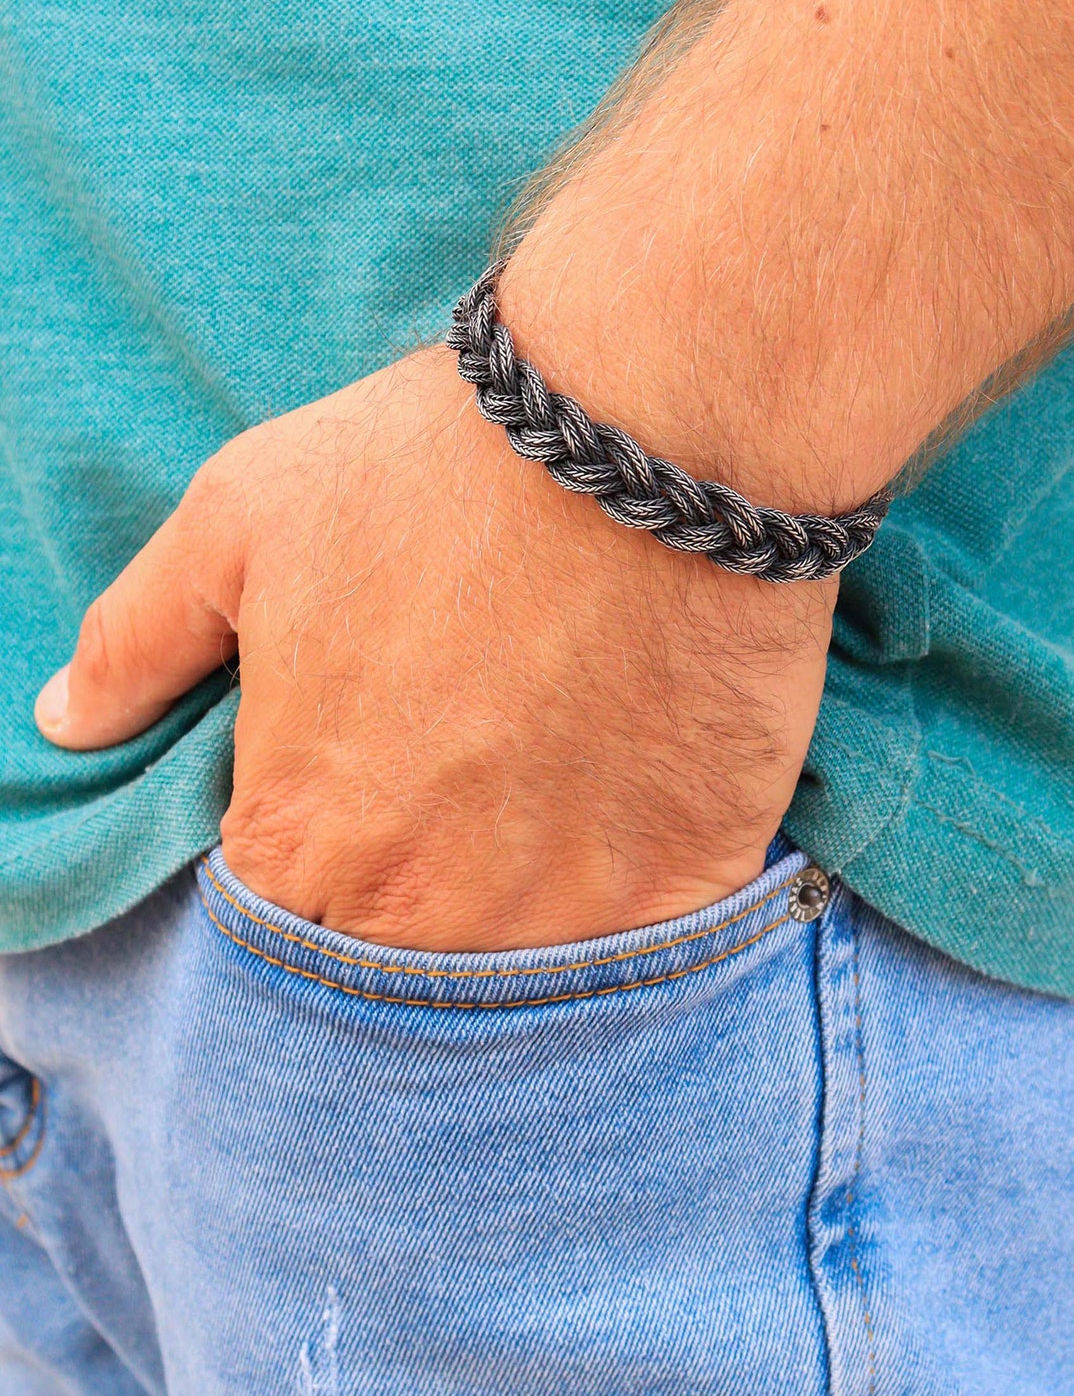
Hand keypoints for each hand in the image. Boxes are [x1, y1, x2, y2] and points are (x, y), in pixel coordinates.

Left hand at [34, 349, 832, 950]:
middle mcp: (423, 909)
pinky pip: (641, 944)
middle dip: (418, 880)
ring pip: (521, 966)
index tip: (372, 778)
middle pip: (400, 954)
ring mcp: (560, 914)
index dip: (320, 847)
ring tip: (549, 779)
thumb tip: (70, 723)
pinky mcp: (680, 889)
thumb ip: (139, 640)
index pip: (277, 916)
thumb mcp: (239, 517)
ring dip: (525, 898)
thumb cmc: (431, 468)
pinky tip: (629, 798)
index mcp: (300, 838)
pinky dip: (630, 891)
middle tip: (469, 773)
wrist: (649, 430)